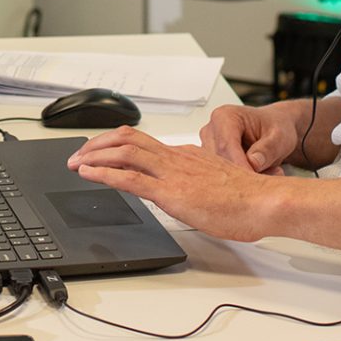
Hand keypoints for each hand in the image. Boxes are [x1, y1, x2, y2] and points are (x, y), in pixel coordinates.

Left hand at [65, 127, 281, 241]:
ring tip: (75, 163)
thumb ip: (196, 181)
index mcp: (185, 155)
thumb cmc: (248, 198)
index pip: (141, 142)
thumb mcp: (215, 183)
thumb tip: (185, 190)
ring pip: (122, 152)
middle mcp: (175, 158)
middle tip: (78, 155)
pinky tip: (88, 174)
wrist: (265, 201)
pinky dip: (103, 173)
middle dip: (96, 145)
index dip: (113, 144)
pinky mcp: (171, 192)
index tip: (98, 151)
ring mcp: (171, 173)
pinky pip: (129, 177)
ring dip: (93, 156)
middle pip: (126, 139)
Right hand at [198, 100, 304, 173]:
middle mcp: (211, 130)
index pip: (225, 146)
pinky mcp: (211, 160)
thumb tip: (253, 163)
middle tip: (272, 174)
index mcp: (224, 116)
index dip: (240, 166)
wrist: (275, 129)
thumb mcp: (280, 136)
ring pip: (221, 171)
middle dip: (245, 173)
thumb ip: (268, 149)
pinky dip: (241, 179)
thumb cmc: (276, 127)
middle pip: (220, 161)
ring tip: (270, 170)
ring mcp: (209, 146)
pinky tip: (259, 172)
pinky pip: (222, 175)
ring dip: (244, 178)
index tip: (255, 181)